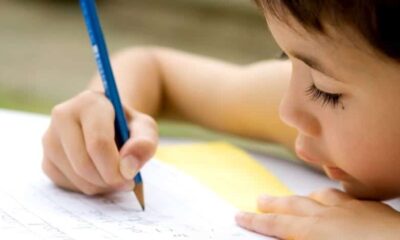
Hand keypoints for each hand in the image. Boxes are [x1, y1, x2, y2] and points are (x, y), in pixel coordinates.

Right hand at [42, 90, 157, 194]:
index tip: (130, 177)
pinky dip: (87, 187)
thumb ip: (144, 143)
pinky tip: (99, 175)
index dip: (115, 168)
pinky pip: (66, 185)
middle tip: (125, 182)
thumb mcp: (145, 128)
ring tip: (114, 175)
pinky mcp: (46, 159)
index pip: (98, 143)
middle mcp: (63, 116)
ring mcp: (50, 138)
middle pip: (84, 164)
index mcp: (89, 103)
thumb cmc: (127, 126)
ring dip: (100, 186)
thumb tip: (128, 166)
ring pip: (75, 177)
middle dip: (109, 180)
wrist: (109, 125)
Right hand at [236, 188, 399, 239]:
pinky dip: (334, 197)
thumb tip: (285, 236)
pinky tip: (335, 198)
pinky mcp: (371, 208)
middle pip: (293, 205)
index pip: (276, 226)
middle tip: (259, 200)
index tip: (240, 215)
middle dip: (273, 203)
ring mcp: (351, 209)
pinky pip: (345, 196)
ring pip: (319, 196)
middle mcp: (329, 215)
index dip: (256, 221)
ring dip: (303, 197)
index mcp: (315, 232)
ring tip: (295, 198)